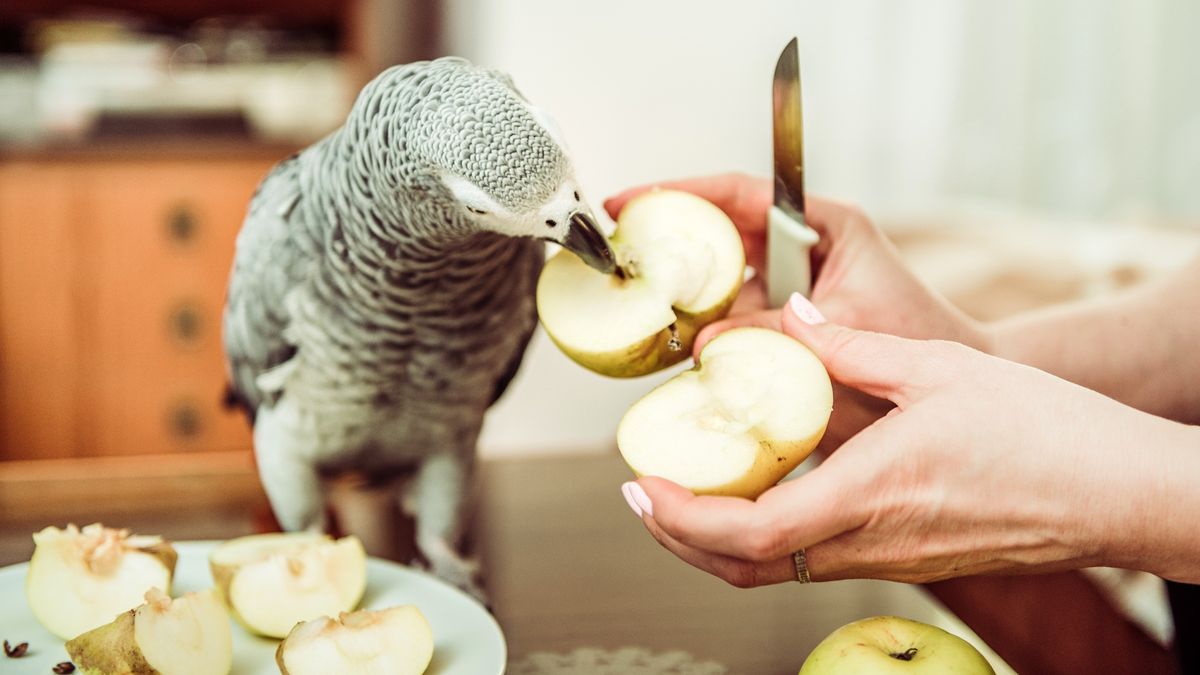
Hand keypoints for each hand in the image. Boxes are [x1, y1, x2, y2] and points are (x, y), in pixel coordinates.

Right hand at [606, 175, 991, 448]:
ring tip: (635, 301)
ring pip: (721, 277)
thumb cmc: (916, 336)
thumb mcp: (843, 326)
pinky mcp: (784, 317)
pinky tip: (672, 344)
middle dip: (668, 238)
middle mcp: (801, 247)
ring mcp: (790, 283)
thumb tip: (703, 342)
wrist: (946, 381)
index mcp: (823, 225)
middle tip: (617, 250)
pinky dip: (704, 328)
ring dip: (682, 290)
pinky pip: (733, 315)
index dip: (681, 192)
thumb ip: (775, 330)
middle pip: (720, 231)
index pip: (741, 193)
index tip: (632, 201)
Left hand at [620, 294, 1199, 586]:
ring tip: (687, 489)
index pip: (749, 534)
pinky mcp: (906, 558)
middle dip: (679, 536)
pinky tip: (763, 490)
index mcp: (869, 494)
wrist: (1118, 492)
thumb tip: (792, 320)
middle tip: (644, 491)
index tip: (640, 486)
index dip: (682, 519)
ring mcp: (888, 558)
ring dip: (717, 538)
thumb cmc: (1046, 434)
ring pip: (776, 570)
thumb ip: (851, 347)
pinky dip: (766, 536)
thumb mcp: (938, 369)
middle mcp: (870, 542)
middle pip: (745, 568)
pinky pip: (815, 558)